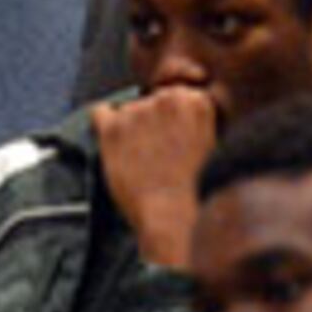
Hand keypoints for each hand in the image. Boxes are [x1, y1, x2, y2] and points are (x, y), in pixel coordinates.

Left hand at [92, 87, 224, 270]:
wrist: (171, 217)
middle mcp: (165, 99)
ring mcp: (136, 112)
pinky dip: (104, 123)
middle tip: (160, 152)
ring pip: (129, 109)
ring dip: (132, 128)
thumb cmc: (194, 190)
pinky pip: (100, 112)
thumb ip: (194, 119)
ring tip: (144, 161)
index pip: (179, 94)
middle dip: (154, 120)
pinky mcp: (111, 128)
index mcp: (196, 102)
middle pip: (153, 99)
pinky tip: (114, 141)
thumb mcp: (212, 145)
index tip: (175, 137)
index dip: (175, 118)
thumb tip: (181, 102)